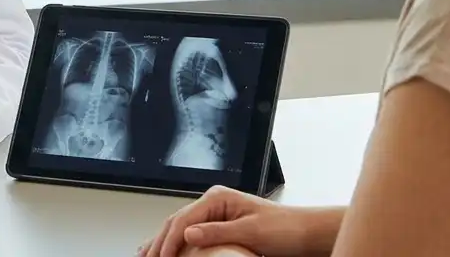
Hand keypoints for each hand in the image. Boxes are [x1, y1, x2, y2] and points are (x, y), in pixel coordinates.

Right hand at [138, 186, 337, 256]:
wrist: (305, 233)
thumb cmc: (284, 229)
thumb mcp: (251, 231)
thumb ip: (217, 232)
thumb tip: (188, 235)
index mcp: (218, 198)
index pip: (183, 219)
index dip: (169, 241)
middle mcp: (213, 203)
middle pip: (176, 222)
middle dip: (158, 242)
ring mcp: (214, 214)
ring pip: (178, 227)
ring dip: (161, 242)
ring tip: (145, 254)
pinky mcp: (218, 226)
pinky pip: (190, 234)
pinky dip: (174, 242)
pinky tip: (165, 250)